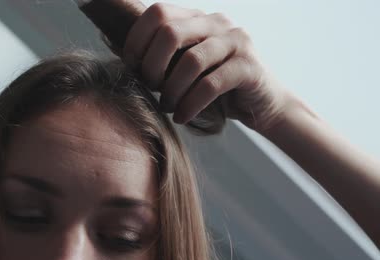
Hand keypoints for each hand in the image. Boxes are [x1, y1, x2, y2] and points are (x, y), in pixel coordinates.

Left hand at [122, 3, 296, 131]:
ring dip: (172, 90)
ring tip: (168, 107)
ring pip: (190, 61)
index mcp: (197, 18)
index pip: (158, 12)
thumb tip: (125, 60)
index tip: (133, 68)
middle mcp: (217, 23)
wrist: (264, 104)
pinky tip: (183, 117)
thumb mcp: (185, 67)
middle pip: (170, 32)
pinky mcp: (248, 67)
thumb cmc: (215, 89)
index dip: (137, 40)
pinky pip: (210, 85)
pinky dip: (190, 104)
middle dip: (152, 66)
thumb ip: (164, 57)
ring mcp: (236, 41)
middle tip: (151, 88)